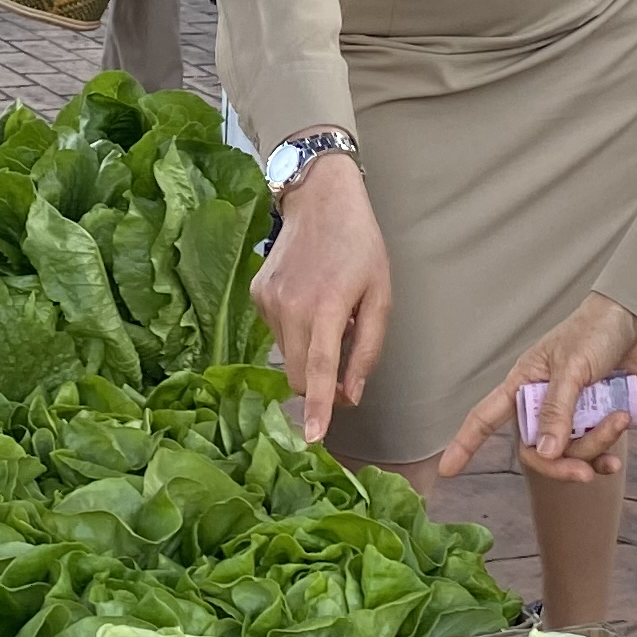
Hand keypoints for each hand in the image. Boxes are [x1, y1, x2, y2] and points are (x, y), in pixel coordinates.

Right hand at [251, 152, 389, 439]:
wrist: (319, 198)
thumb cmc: (360, 245)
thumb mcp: (380, 295)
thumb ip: (366, 348)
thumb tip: (352, 394)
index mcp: (327, 306)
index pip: (320, 368)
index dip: (320, 406)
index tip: (313, 438)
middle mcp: (290, 306)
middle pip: (298, 374)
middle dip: (319, 384)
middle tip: (345, 365)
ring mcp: (268, 301)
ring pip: (287, 356)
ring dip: (308, 352)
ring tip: (329, 316)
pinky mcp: (256, 295)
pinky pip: (276, 333)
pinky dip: (295, 331)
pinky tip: (309, 300)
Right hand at [443, 293, 636, 485]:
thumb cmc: (596, 330)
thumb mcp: (572, 368)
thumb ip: (556, 410)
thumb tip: (543, 452)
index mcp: (523, 382)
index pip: (485, 416)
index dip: (465, 442)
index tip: (447, 470)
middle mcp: (542, 402)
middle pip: (536, 449)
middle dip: (560, 463)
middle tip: (584, 473)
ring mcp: (569, 412)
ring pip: (569, 451)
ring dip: (596, 444)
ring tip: (618, 420)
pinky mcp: (594, 418)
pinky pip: (592, 450)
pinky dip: (605, 454)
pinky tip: (616, 453)